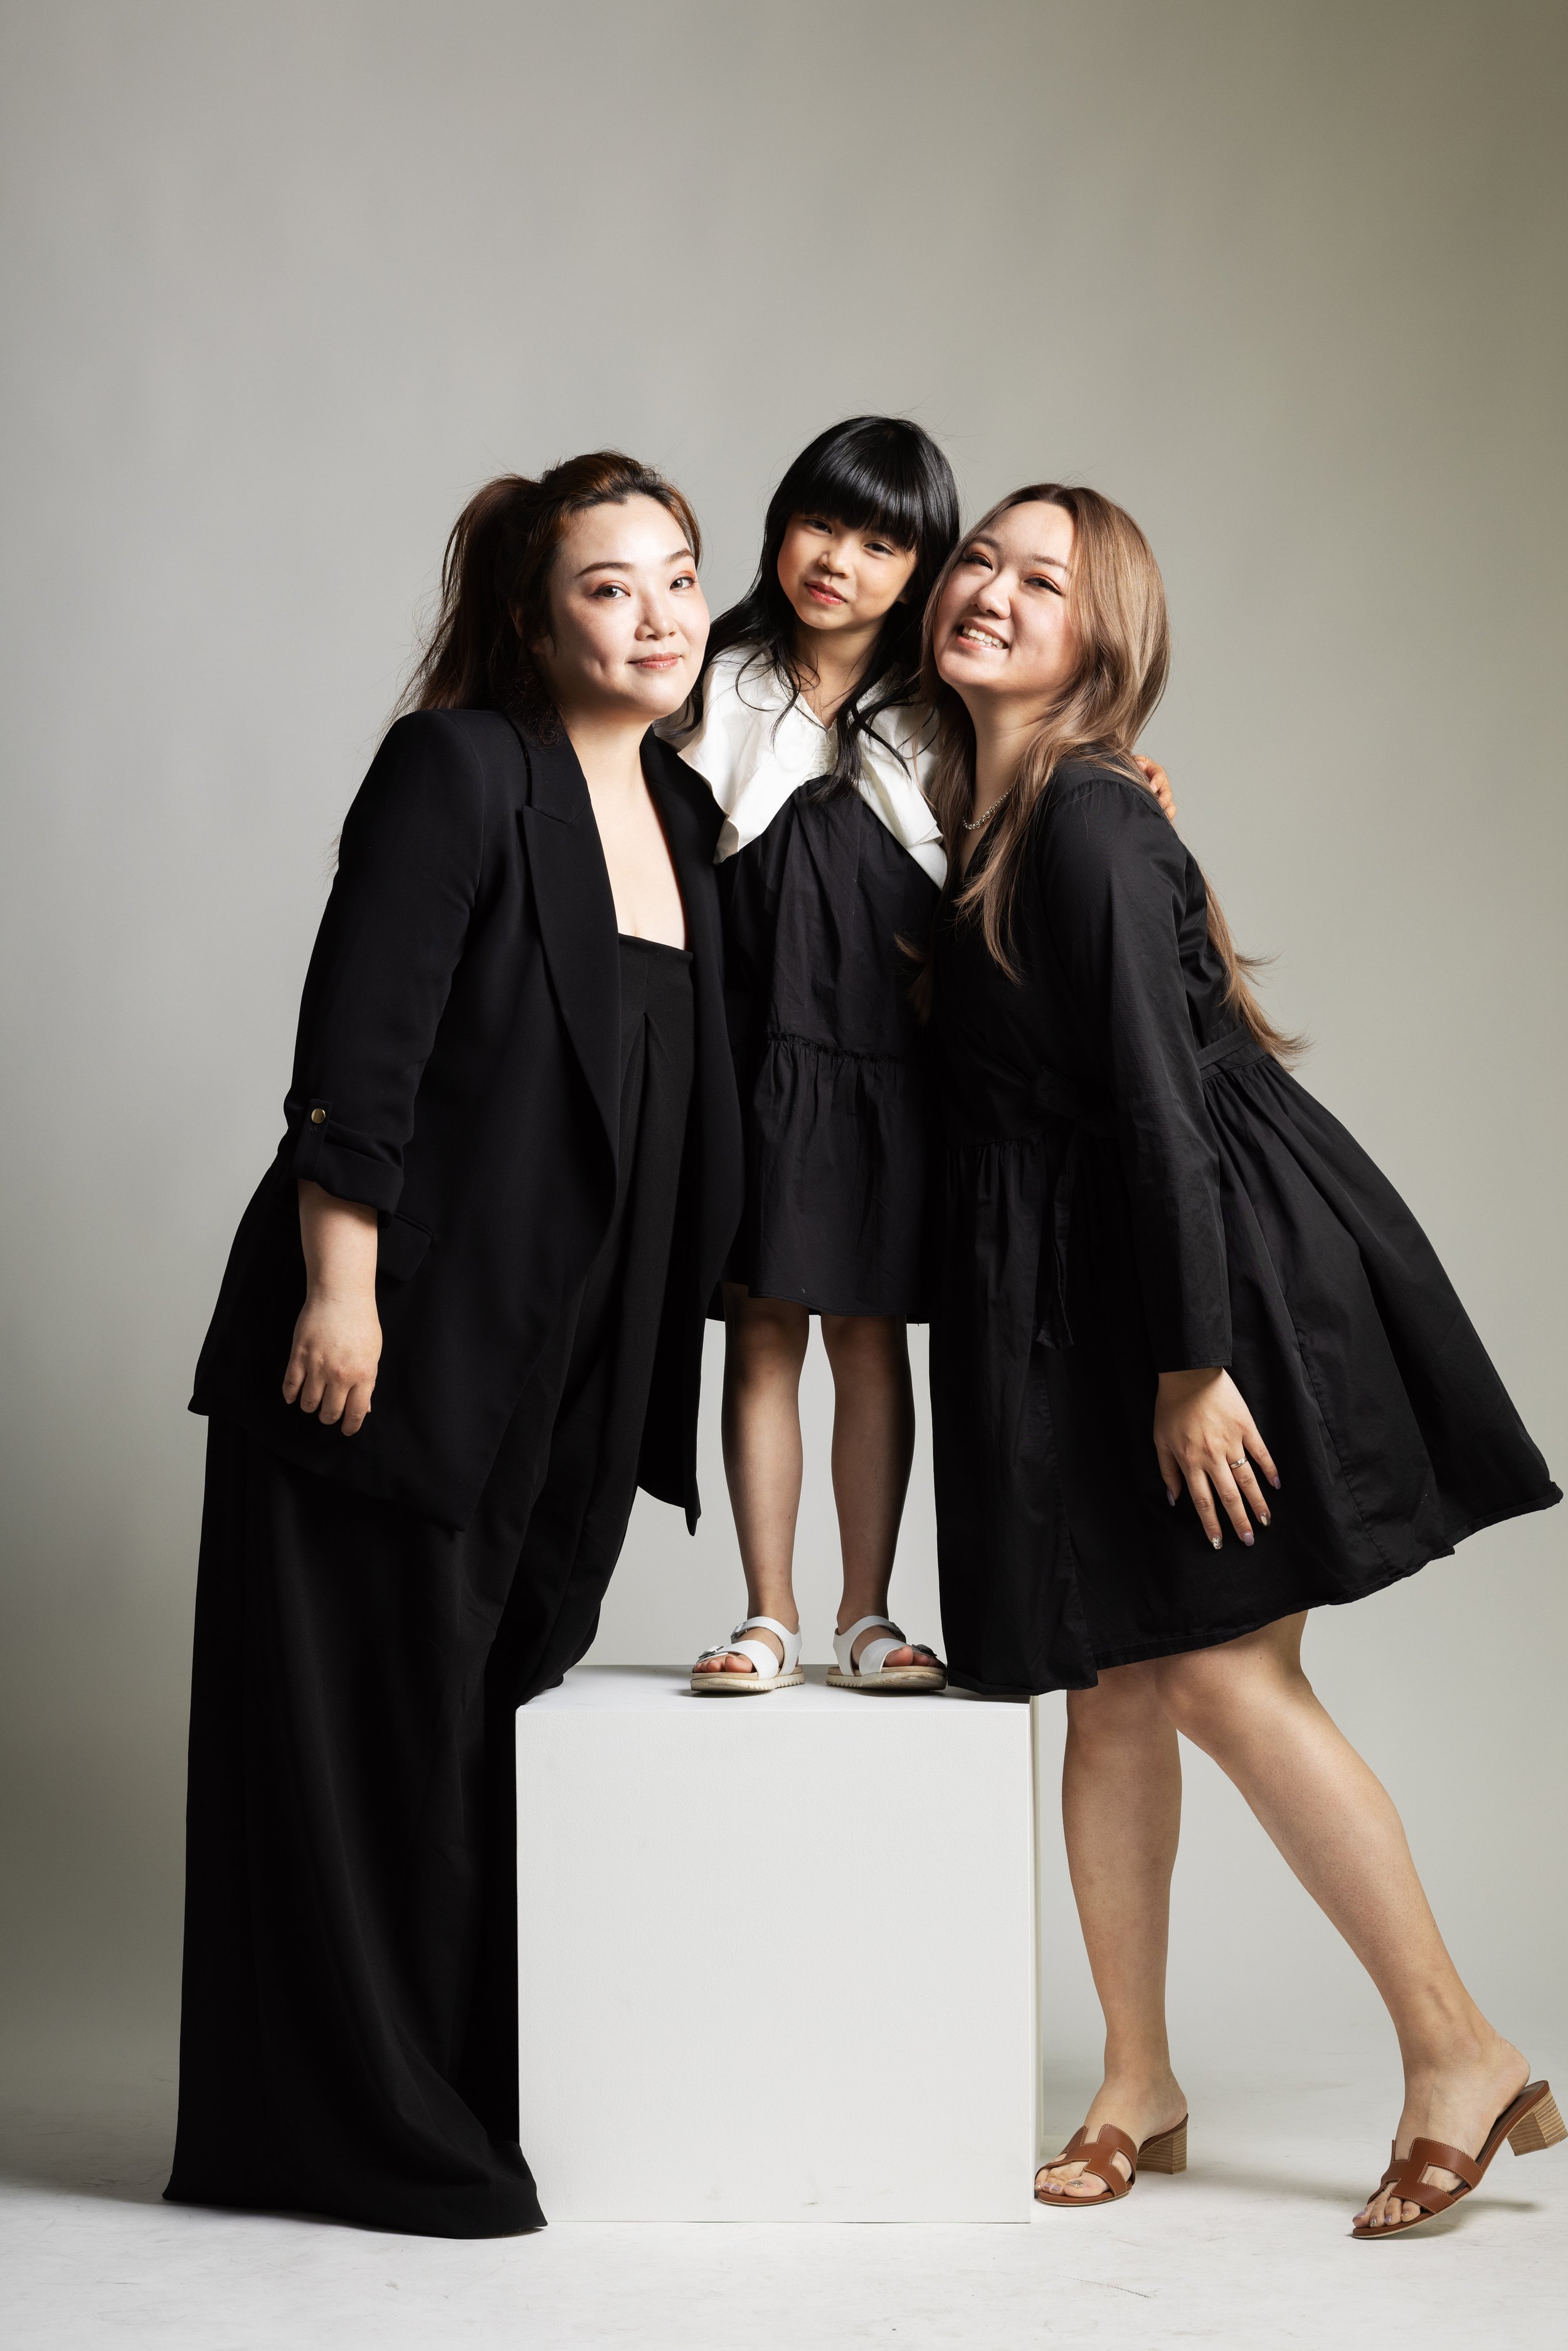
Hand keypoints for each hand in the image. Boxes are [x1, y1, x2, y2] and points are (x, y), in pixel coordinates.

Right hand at [285, 1180, 381, 1434]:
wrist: (341, 1295)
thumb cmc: (361, 1323)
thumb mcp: (372, 1354)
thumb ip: (367, 1382)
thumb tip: (364, 1408)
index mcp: (363, 1375)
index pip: (355, 1413)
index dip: (349, 1426)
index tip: (346, 1430)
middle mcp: (340, 1375)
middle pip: (330, 1412)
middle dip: (328, 1418)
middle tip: (327, 1414)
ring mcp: (318, 1366)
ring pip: (308, 1402)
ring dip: (309, 1406)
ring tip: (312, 1402)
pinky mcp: (299, 1356)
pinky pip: (290, 1385)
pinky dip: (290, 1395)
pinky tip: (293, 1396)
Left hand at [1132, 755, 1175, 822]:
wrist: (1130, 781)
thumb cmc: (1134, 770)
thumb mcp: (1135, 762)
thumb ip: (1138, 761)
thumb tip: (1139, 764)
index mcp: (1157, 773)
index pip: (1160, 776)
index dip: (1157, 782)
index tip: (1151, 788)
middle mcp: (1162, 786)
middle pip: (1167, 794)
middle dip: (1163, 800)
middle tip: (1158, 804)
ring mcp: (1163, 799)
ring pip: (1170, 807)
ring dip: (1167, 812)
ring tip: (1162, 817)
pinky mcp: (1161, 809)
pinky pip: (1167, 817)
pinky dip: (1167, 822)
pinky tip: (1162, 828)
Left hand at [1153, 1368, 1277, 1546]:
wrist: (1189, 1373)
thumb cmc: (1171, 1406)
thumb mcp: (1160, 1440)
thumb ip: (1168, 1471)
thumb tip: (1175, 1499)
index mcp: (1189, 1461)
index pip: (1202, 1501)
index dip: (1211, 1524)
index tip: (1218, 1543)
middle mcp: (1212, 1456)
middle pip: (1228, 1496)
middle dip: (1239, 1522)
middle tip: (1248, 1541)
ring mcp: (1231, 1442)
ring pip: (1247, 1480)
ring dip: (1257, 1503)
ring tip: (1265, 1521)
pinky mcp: (1246, 1427)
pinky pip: (1261, 1452)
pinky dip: (1269, 1469)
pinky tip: (1276, 1485)